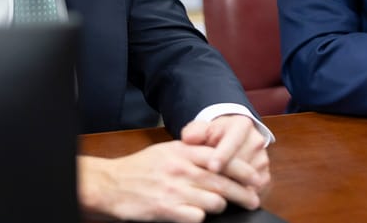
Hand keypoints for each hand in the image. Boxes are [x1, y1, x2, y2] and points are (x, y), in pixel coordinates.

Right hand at [77, 142, 259, 222]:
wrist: (112, 184)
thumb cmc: (141, 168)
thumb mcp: (168, 150)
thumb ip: (193, 152)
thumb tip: (221, 157)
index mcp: (184, 151)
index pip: (223, 158)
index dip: (243, 170)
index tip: (255, 178)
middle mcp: (182, 169)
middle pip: (223, 182)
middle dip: (243, 193)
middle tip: (253, 199)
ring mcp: (175, 190)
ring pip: (214, 201)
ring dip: (220, 206)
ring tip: (220, 207)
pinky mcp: (167, 210)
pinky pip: (197, 217)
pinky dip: (201, 217)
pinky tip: (198, 214)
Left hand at [180, 115, 269, 196]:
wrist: (228, 141)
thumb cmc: (211, 136)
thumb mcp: (200, 129)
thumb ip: (193, 132)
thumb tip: (189, 139)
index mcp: (243, 125)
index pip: (234, 140)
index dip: (223, 155)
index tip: (211, 168)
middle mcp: (257, 141)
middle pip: (241, 163)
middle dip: (223, 175)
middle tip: (204, 185)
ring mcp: (262, 160)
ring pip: (247, 179)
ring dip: (230, 187)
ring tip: (211, 192)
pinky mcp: (264, 176)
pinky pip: (252, 191)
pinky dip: (237, 197)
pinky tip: (223, 198)